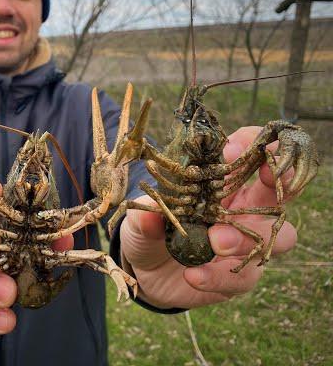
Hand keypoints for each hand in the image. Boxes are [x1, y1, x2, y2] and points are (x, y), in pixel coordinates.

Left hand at [119, 126, 296, 309]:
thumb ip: (147, 215)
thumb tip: (150, 214)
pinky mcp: (239, 275)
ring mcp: (246, 243)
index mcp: (221, 184)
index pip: (251, 154)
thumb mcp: (140, 219)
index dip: (252, 146)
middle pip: (281, 191)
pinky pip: (243, 277)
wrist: (145, 272)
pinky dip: (219, 276)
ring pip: (277, 237)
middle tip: (253, 188)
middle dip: (278, 184)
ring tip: (217, 242)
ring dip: (247, 238)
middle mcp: (242, 209)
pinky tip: (194, 275)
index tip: (232, 151)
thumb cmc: (149, 231)